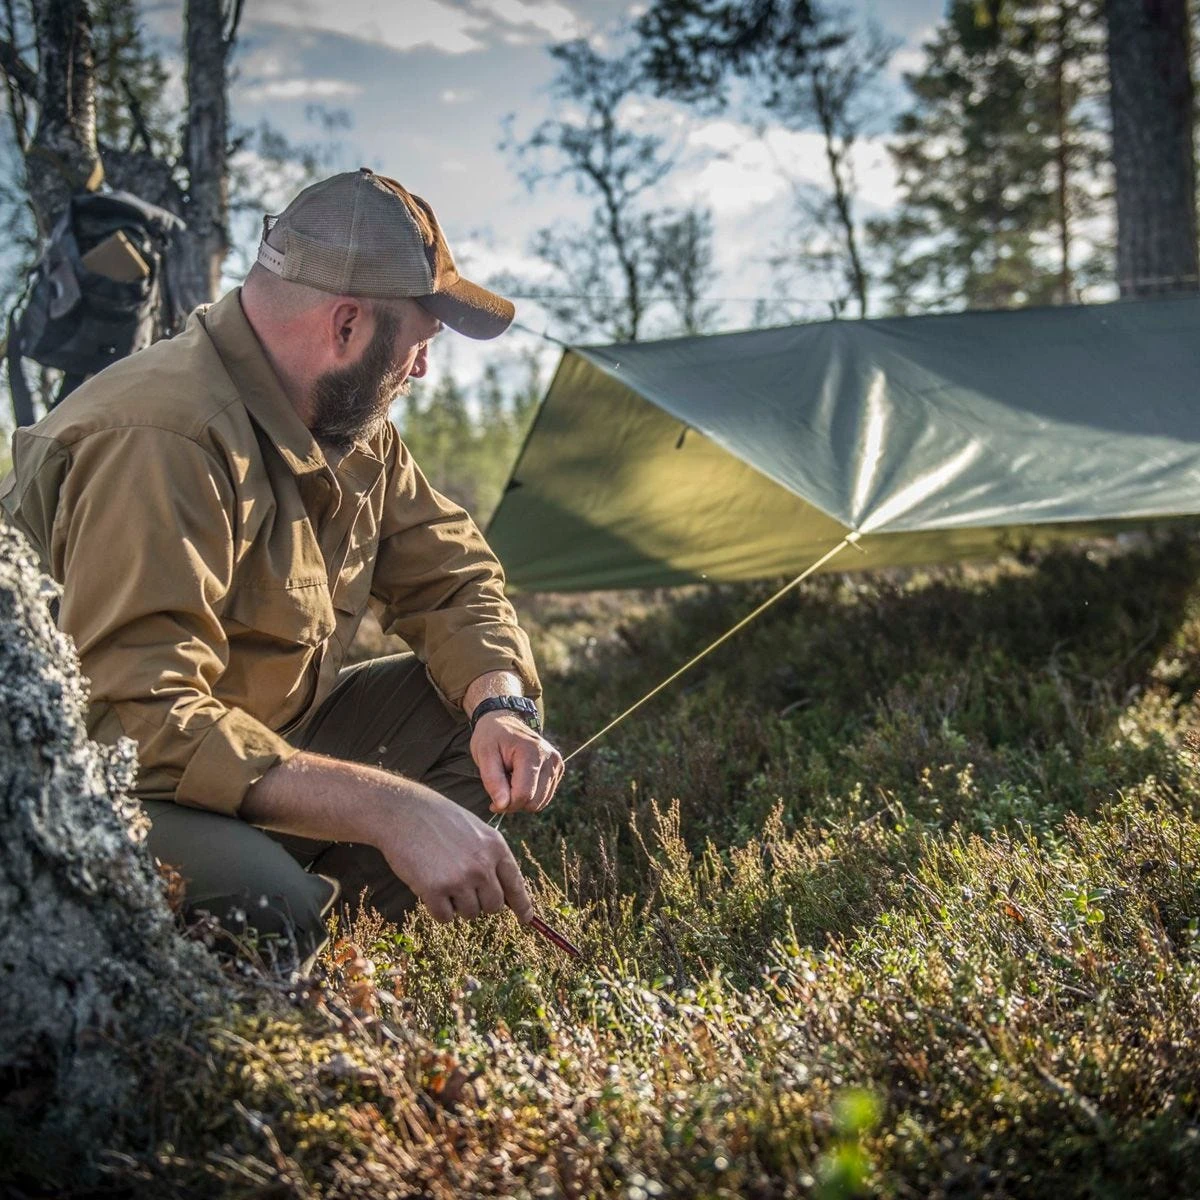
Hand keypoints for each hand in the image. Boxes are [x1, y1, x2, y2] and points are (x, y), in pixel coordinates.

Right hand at [374, 779, 533, 923]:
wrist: (403, 812)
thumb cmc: (439, 820)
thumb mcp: (475, 831)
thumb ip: (491, 858)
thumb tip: (505, 896)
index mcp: (495, 847)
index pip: (516, 885)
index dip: (522, 906)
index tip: (525, 919)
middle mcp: (482, 865)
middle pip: (493, 906)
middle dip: (480, 903)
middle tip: (462, 887)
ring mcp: (459, 879)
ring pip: (470, 914)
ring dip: (457, 905)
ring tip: (443, 879)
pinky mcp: (435, 890)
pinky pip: (445, 917)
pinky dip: (438, 909)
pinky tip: (429, 886)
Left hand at [470, 712, 563, 813]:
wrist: (503, 721)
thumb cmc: (491, 737)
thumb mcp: (483, 755)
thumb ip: (492, 780)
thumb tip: (503, 805)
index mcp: (531, 752)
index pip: (524, 794)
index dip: (506, 804)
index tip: (492, 802)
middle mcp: (550, 758)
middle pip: (534, 802)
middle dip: (514, 803)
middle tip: (499, 791)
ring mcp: (556, 764)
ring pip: (540, 803)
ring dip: (522, 800)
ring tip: (509, 783)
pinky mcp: (558, 769)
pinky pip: (545, 797)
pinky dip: (531, 796)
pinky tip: (519, 782)